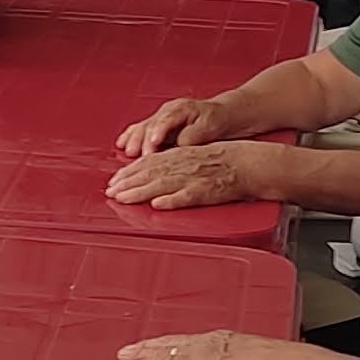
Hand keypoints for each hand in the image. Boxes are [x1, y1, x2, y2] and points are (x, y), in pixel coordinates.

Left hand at [110, 140, 258, 209]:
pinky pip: (187, 197)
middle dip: (127, 182)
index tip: (114, 180)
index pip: (149, 162)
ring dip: (140, 192)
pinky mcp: (206, 191)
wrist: (250, 163)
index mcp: (180, 154)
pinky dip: (172, 201)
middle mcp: (183, 164)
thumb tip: (152, 170)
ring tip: (123, 198)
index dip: (129, 171)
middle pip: (150, 173)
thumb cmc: (223, 159)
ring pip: (162, 184)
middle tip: (110, 191)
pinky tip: (157, 205)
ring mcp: (194, 178)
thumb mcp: (195, 154)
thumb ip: (174, 161)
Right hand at [115, 93, 228, 161]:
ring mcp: (160, 118)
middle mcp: (167, 111)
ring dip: (133, 140)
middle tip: (136, 154)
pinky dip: (130, 137)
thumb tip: (179, 143)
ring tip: (127, 151)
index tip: (152, 143)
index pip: (166, 120)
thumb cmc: (216, 121)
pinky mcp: (156, 127)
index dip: (157, 132)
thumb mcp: (210, 126)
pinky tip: (122, 144)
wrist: (220, 116)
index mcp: (180, 109)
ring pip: (142, 127)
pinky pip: (140, 130)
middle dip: (142, 139)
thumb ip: (194, 134)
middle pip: (150, 124)